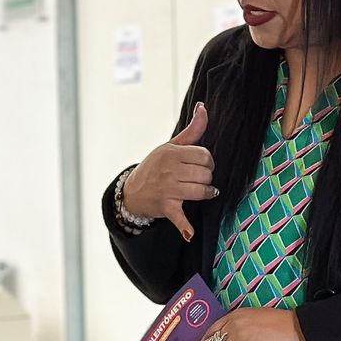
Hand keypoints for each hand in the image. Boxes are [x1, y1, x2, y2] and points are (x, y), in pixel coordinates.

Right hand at [121, 101, 215, 242]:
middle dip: (207, 177)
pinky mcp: (166, 207)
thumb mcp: (170, 147)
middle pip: (206, 173)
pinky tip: (190, 233)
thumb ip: (192, 130)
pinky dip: (185, 227)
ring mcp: (168, 189)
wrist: (132, 192)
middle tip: (199, 179)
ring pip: (201, 191)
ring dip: (207, 193)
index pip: (204, 156)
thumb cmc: (155, 167)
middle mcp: (169, 170)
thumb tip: (204, 106)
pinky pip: (179, 217)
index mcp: (172, 153)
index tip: (202, 166)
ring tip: (204, 192)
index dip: (208, 162)